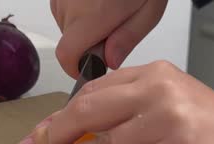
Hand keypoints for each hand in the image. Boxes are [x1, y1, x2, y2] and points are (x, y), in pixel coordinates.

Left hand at [13, 61, 213, 143]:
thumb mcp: (180, 113)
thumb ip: (141, 117)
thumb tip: (94, 139)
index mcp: (157, 75)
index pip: (96, 92)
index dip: (62, 116)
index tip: (39, 135)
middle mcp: (159, 89)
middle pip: (89, 110)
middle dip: (52, 133)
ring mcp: (169, 118)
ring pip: (102, 140)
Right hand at [51, 0, 167, 76]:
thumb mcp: (149, 10)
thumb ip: (128, 39)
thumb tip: (109, 60)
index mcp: (93, 15)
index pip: (67, 55)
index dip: (77, 67)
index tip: (90, 66)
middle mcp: (71, 4)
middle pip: (69, 40)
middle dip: (89, 41)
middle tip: (115, 25)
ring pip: (66, 22)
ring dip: (84, 23)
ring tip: (108, 4)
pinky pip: (64, 5)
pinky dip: (79, 7)